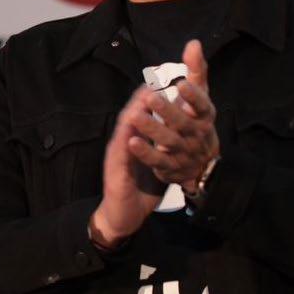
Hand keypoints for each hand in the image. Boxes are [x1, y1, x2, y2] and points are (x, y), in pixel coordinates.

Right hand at [93, 81, 169, 244]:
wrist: (124, 214)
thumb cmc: (140, 185)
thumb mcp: (158, 159)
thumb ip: (165, 140)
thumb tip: (178, 123)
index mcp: (135, 138)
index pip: (142, 112)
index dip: (150, 96)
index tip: (163, 78)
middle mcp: (124, 142)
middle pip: (131, 115)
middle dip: (141, 98)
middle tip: (153, 81)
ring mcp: (118, 156)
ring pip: (124, 130)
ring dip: (132, 115)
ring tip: (142, 100)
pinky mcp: (115, 172)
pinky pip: (120, 155)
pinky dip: (125, 142)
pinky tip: (131, 134)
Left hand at [127, 40, 219, 193]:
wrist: (201, 160)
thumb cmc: (196, 118)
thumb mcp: (199, 95)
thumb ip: (196, 70)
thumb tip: (193, 43)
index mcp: (205, 115)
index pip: (203, 104)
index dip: (193, 96)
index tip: (181, 82)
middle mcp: (196, 134)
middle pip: (183, 123)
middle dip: (167, 111)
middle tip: (151, 97)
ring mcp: (184, 151)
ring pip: (169, 141)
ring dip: (153, 129)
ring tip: (135, 116)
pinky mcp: (171, 166)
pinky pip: (158, 160)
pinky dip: (145, 153)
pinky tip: (131, 141)